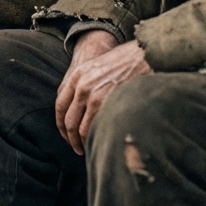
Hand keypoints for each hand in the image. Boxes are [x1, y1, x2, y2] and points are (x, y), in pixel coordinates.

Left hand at [55, 32, 150, 154]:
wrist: (144, 54)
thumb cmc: (126, 62)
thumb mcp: (98, 67)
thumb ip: (86, 84)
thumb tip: (81, 109)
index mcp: (77, 76)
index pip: (60, 106)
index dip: (61, 124)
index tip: (66, 135)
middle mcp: (81, 86)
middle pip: (68, 120)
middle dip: (71, 139)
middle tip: (78, 149)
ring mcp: (93, 95)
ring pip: (80, 129)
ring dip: (82, 143)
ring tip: (90, 150)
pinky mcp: (106, 103)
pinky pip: (94, 128)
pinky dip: (95, 139)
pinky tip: (101, 143)